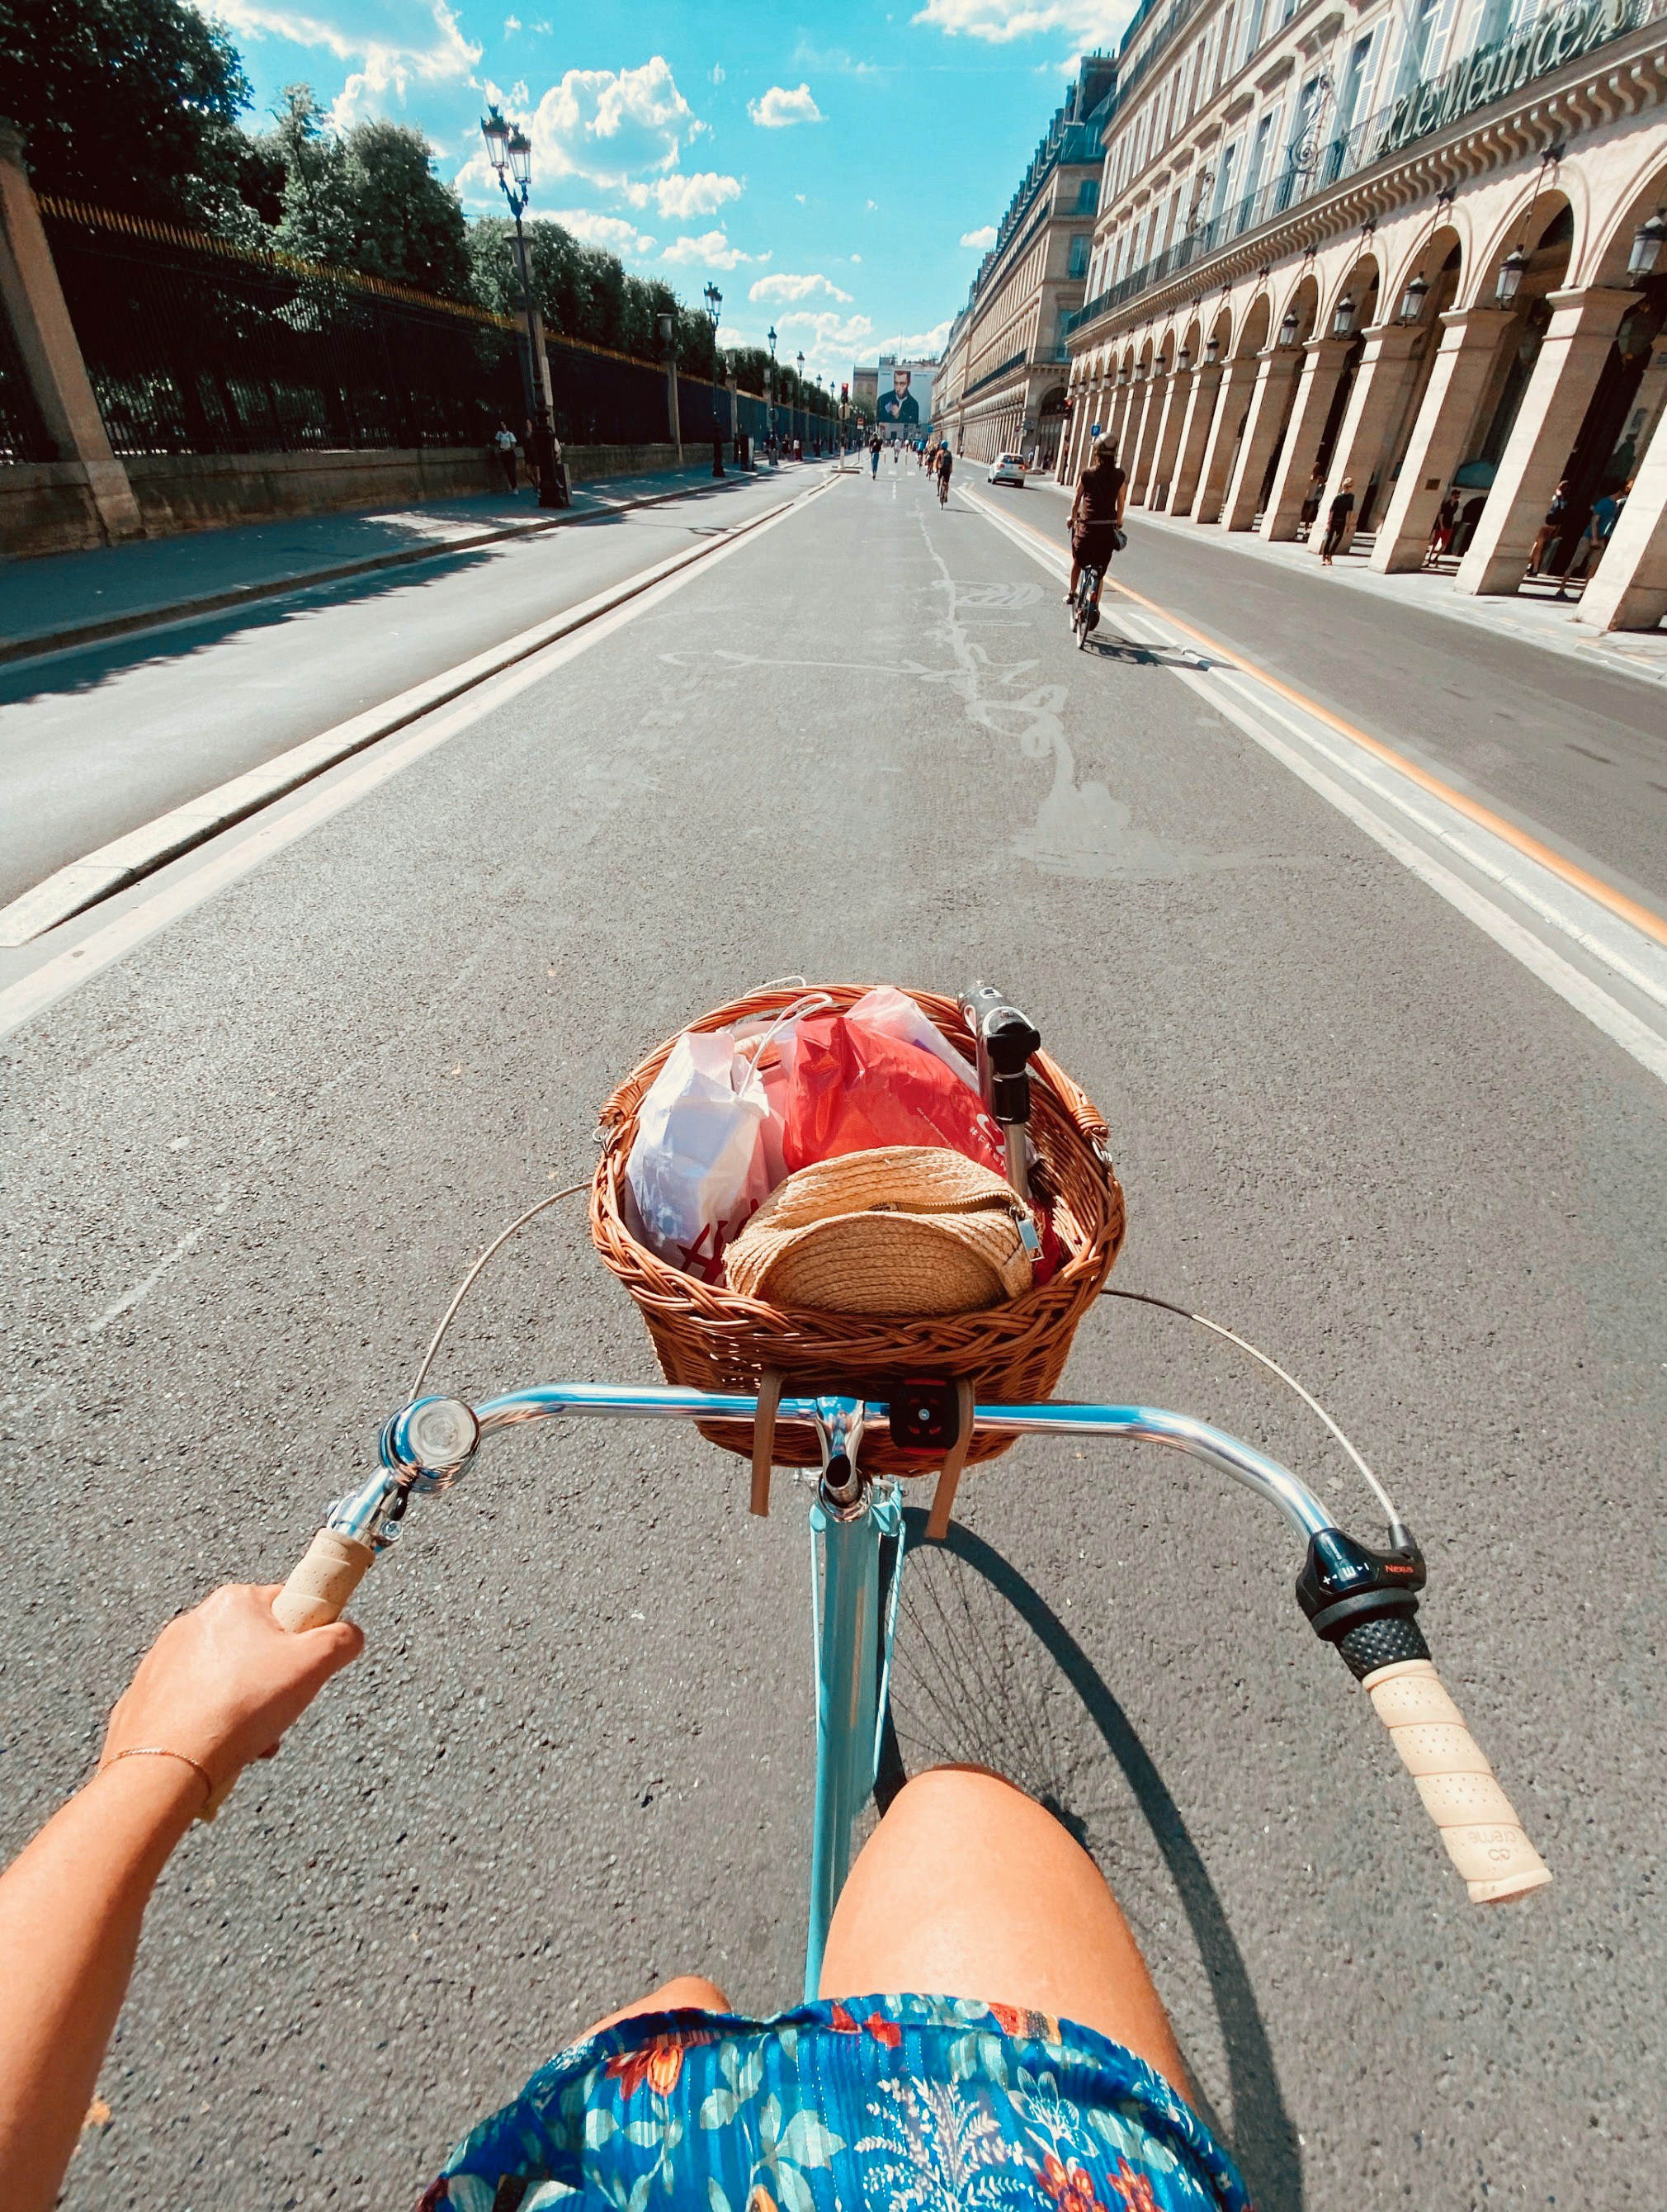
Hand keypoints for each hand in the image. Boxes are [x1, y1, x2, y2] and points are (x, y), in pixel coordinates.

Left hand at [100, 1585, 363, 1793]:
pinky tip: (219, 1746)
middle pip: (255, 1645)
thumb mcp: (314, 1665)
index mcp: (234, 1602)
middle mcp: (193, 1621)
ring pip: (225, 1679)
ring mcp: (164, 1659)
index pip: (287, 1604)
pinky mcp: (147, 1694)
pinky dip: (210, 1723)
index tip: (308, 1665)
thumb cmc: (238, 1709)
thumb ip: (343, 1639)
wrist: (169, 1764)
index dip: (307, 1636)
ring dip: (246, 1707)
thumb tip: (350, 1635)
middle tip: (280, 1709)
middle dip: (274, 1681)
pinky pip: (192, 1704)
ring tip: (251, 1737)